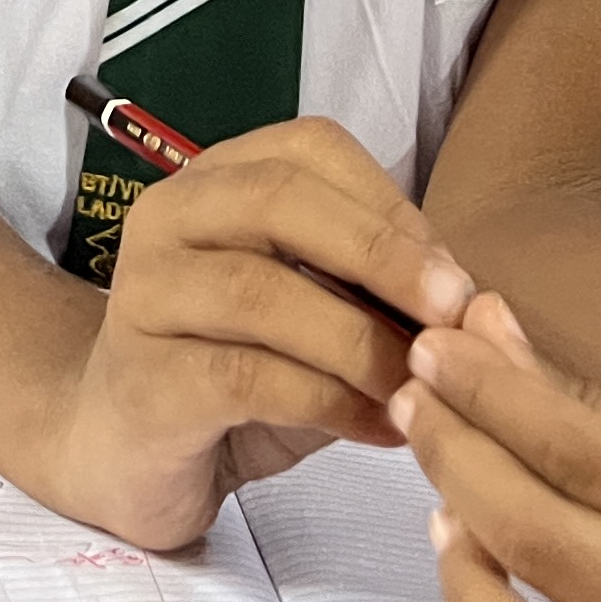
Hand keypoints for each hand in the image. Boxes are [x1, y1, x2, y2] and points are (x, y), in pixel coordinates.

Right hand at [40, 116, 477, 550]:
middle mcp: (168, 218)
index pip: (309, 150)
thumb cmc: (237, 369)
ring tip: (422, 387)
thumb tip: (473, 302)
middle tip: (455, 312)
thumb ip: (373, 293)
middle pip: (278, 199)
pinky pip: (246, 377)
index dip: (391, 206)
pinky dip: (330, 402)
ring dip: (361, 339)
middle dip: (381, 252)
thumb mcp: (314, 316)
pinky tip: (379, 429)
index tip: (456, 277)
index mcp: (215, 181)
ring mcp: (144, 296)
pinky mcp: (143, 380)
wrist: (127, 451)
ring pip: (261, 291)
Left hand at [400, 293, 600, 601]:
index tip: (438, 349)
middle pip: (541, 527)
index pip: (584, 451)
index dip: (491, 394)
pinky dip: (479, 599)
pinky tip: (463, 539)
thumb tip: (483, 329)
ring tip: (437, 448)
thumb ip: (599, 398)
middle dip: (458, 448)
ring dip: (461, 512)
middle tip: (417, 389)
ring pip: (522, 599)